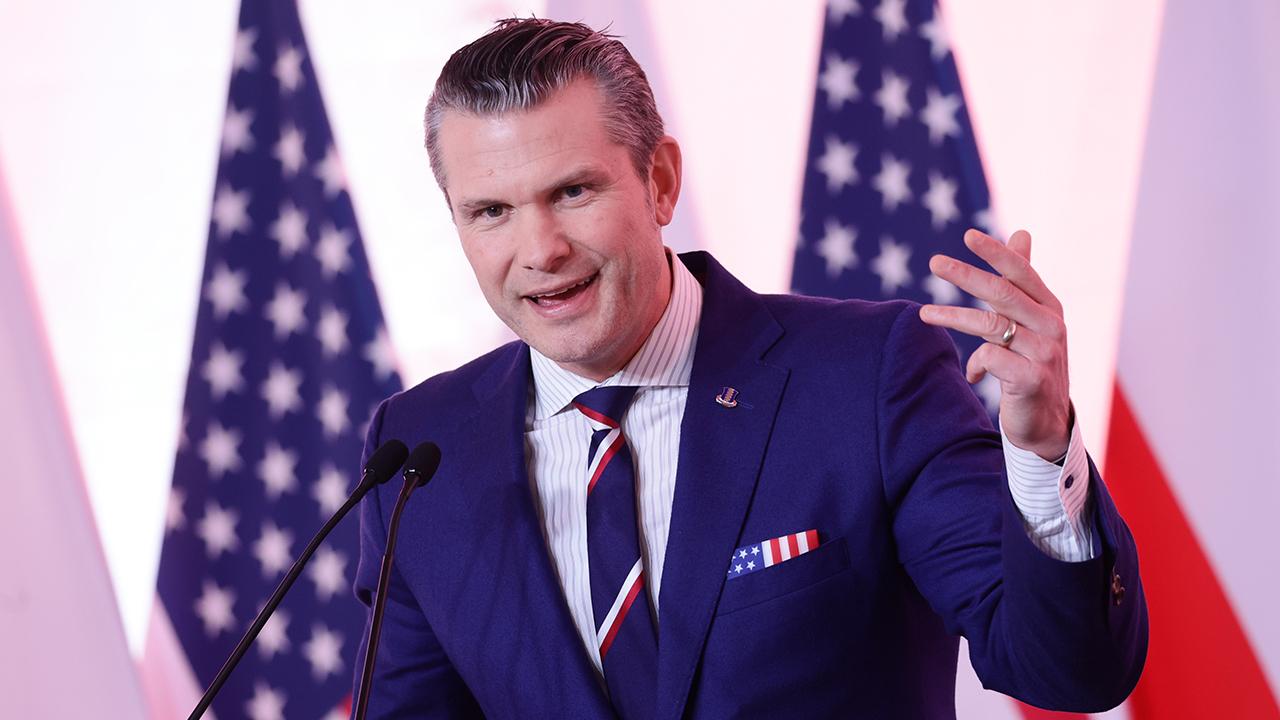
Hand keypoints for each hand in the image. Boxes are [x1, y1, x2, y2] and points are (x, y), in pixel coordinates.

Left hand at [919, 229, 1070, 460]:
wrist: (1047, 423)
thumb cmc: (1032, 364)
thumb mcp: (1030, 320)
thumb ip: (1021, 281)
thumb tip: (1021, 231)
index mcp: (1050, 307)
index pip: (1021, 273)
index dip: (996, 253)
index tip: (968, 235)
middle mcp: (1052, 326)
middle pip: (1002, 293)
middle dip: (966, 275)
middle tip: (934, 262)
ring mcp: (1045, 353)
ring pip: (990, 325)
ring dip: (952, 317)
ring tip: (924, 314)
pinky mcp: (1032, 379)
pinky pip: (990, 358)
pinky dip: (976, 364)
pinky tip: (975, 375)